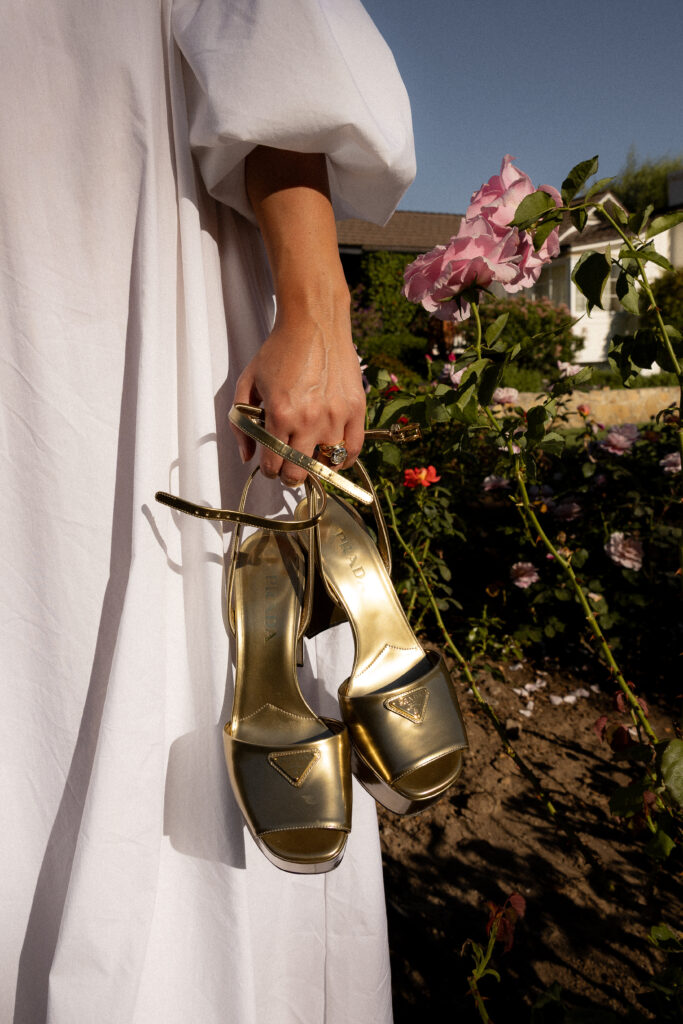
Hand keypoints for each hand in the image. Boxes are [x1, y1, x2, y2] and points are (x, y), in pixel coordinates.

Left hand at [231, 298, 365, 485]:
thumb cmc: (279, 350)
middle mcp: (309, 419)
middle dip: (289, 475)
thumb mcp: (247, 382)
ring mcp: (335, 416)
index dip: (268, 471)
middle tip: (288, 468)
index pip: (273, 465)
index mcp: (280, 414)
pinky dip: (343, 461)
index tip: (270, 466)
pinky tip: (334, 458)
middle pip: (299, 473)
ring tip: (311, 459)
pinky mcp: (355, 410)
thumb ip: (240, 422)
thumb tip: (246, 456)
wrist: (314, 323)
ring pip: (327, 465)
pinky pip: (353, 450)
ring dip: (316, 468)